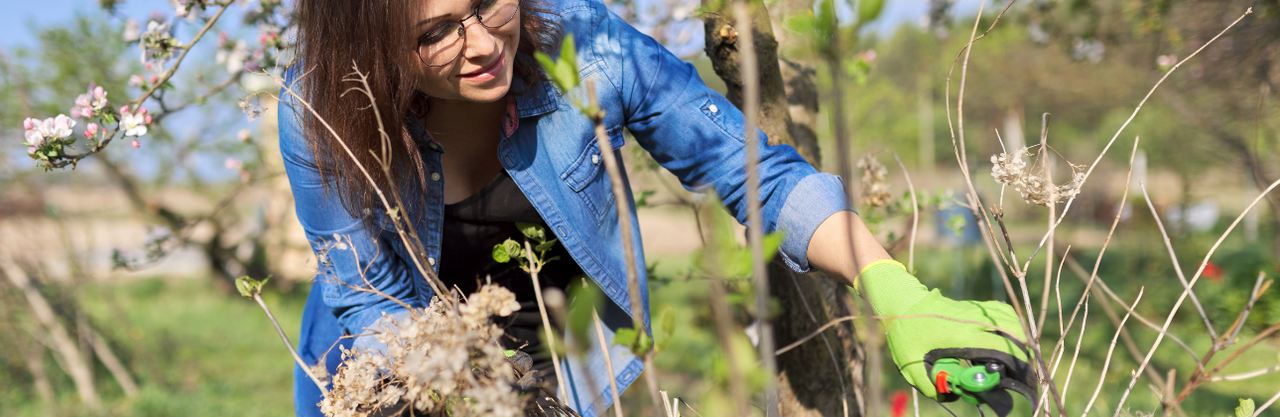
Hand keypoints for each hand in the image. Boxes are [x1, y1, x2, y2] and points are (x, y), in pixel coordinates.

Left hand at [885, 290, 1028, 398]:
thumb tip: (951, 397)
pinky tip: (1009, 339)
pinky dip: (1013, 325)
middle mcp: (974, 321)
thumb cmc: (905, 334)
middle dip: (1025, 357)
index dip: (1018, 366)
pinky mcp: (974, 307)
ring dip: (1021, 340)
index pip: (1002, 349)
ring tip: (1020, 360)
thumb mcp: (911, 365)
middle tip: (1023, 376)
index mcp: (962, 336)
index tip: (1022, 383)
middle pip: (1015, 334)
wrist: (901, 301)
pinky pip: (1003, 312)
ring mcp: (975, 311)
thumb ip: (930, 386)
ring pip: (1013, 321)